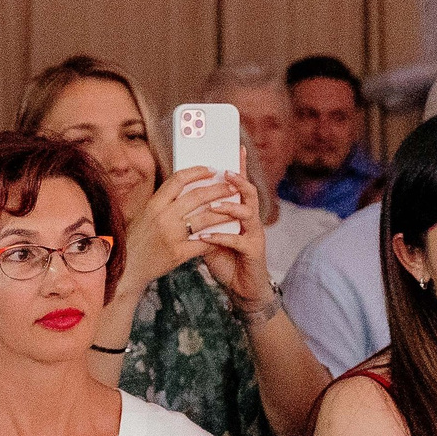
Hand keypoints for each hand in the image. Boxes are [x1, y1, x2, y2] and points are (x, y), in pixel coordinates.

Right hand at [118, 170, 236, 291]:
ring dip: (224, 212)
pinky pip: (204, 242)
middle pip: (197, 196)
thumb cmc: (137, 240)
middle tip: (231, 187)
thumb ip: (163, 202)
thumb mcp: (145, 215)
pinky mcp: (178, 253)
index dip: (197, 171)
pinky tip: (226, 235)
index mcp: (154, 204)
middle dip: (218, 189)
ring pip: (205, 218)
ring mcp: (171, 235)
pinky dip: (216, 238)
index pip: (178, 179)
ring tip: (236, 208)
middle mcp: (163, 217)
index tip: (211, 169)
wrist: (128, 268)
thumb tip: (184, 186)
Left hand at [191, 172, 274, 304]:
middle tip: (225, 173)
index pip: (240, 184)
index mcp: (240, 212)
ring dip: (230, 206)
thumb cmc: (225, 259)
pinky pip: (238, 240)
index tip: (236, 148)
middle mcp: (251, 219)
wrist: (242, 287)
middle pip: (249, 192)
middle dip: (238, 180)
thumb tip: (181, 200)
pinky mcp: (254, 251)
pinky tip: (207, 237)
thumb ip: (201, 219)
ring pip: (248, 212)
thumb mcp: (210, 235)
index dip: (240, 166)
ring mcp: (254, 234)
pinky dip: (221, 237)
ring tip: (214, 205)